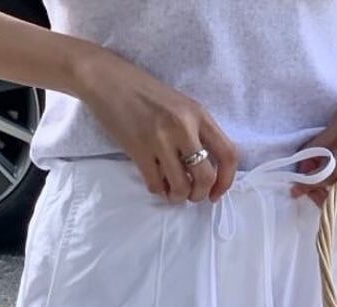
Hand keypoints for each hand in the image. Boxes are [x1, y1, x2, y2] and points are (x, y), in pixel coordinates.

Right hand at [71, 47, 238, 202]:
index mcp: (199, 114)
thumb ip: (197, 132)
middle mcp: (183, 126)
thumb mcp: (181, 106)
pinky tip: (156, 182)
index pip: (228, 154)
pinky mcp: (138, 149)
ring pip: (181, 186)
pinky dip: (158, 190)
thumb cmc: (146, 93)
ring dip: (178, 196)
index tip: (216, 194)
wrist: (109, 80)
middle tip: (191, 195)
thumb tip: (207, 169)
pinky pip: (155, 184)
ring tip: (172, 191)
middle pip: (206, 177)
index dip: (226, 181)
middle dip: (200, 195)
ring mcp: (160, 138)